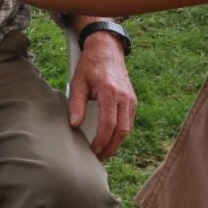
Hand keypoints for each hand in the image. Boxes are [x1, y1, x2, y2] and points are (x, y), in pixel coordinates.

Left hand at [68, 29, 136, 159]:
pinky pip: (129, 122)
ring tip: (103, 152)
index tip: (93, 151)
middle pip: (122, 131)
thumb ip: (76, 104)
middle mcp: (124, 97)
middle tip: (98, 158)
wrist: (107, 49)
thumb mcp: (78, 81)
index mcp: (110, 92)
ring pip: (128, 128)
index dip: (102, 141)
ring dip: (117, 143)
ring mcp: (131, 99)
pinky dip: (121, 133)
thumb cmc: (90, 65)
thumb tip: (74, 125)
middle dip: (111, 148)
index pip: (109, 124)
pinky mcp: (133, 101)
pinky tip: (110, 139)